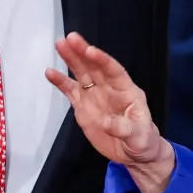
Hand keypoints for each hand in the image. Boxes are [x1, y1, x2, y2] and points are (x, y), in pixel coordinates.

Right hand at [47, 32, 173, 192]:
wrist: (133, 153)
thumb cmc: (142, 141)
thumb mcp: (138, 137)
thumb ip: (123, 128)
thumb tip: (105, 122)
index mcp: (127, 91)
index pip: (114, 71)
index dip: (102, 60)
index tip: (90, 50)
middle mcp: (109, 88)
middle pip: (94, 67)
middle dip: (82, 52)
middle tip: (69, 38)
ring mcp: (95, 96)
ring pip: (81, 74)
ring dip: (71, 60)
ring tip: (59, 45)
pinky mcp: (83, 107)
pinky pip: (70, 91)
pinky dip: (60, 82)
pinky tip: (49, 73)